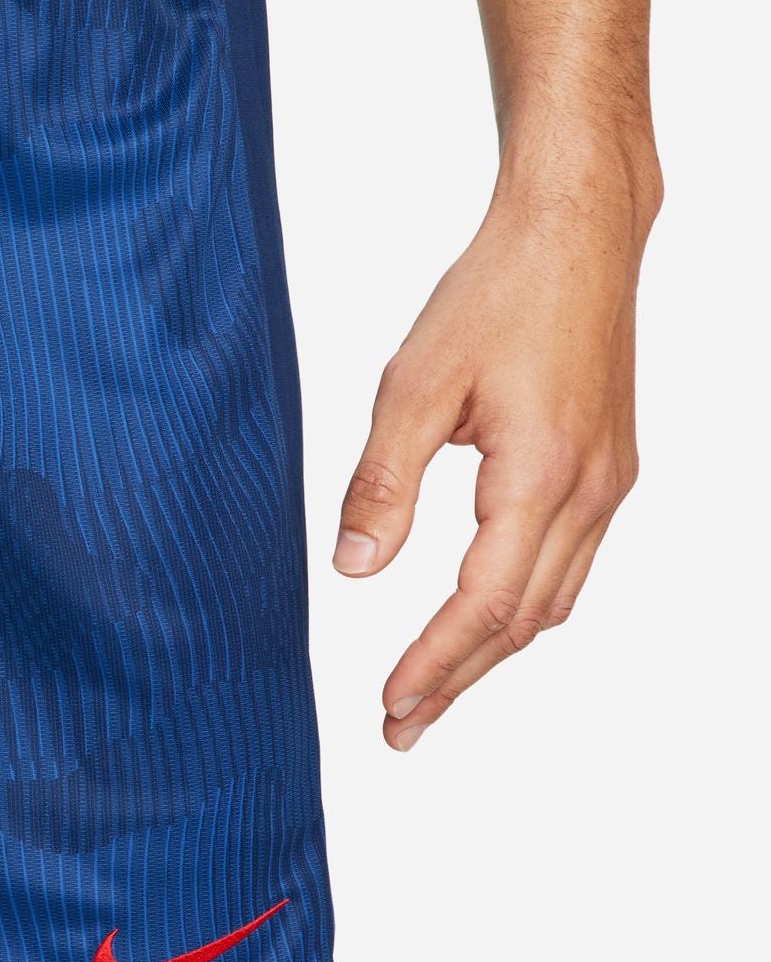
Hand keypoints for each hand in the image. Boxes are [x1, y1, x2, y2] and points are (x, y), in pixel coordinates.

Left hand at [333, 163, 653, 749]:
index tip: (389, 704)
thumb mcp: (414, 384)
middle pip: (524, 620)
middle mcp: (590, 490)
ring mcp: (608, 481)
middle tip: (400, 728)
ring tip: (431, 692)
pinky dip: (522, 607)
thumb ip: (381, 481)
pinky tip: (482, 622)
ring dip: (492, 652)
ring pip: (553, 599)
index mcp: (541, 474)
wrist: (578, 232)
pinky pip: (568, 563)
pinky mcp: (606, 466)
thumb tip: (353, 570)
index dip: (434, 662)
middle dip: (458, 679)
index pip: (483, 602)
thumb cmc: (497, 293)